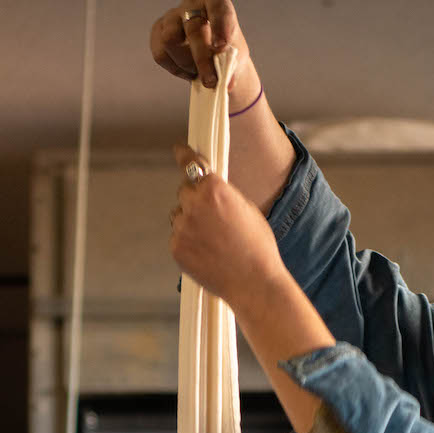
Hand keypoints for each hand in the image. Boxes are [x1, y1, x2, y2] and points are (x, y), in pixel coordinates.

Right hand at [149, 0, 260, 112]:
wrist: (211, 59)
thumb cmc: (226, 53)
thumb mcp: (235, 58)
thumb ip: (231, 66)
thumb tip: (226, 83)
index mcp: (215, 2)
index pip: (217, 5)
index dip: (219, 24)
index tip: (221, 47)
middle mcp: (192, 4)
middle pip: (192, 28)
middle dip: (202, 59)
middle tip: (211, 81)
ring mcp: (172, 16)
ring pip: (170, 39)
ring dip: (186, 62)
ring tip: (198, 71)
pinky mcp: (158, 31)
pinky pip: (160, 52)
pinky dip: (175, 68)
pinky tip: (187, 70)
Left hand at [169, 141, 286, 309]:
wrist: (253, 282)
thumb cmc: (257, 246)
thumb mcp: (246, 208)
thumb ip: (223, 194)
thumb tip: (208, 188)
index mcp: (214, 188)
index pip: (191, 164)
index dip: (183, 154)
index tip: (178, 149)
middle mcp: (194, 204)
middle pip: (184, 191)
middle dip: (194, 198)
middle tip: (212, 216)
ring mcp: (182, 227)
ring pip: (179, 215)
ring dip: (190, 221)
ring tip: (213, 240)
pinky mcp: (176, 247)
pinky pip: (178, 236)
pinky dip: (188, 241)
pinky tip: (206, 252)